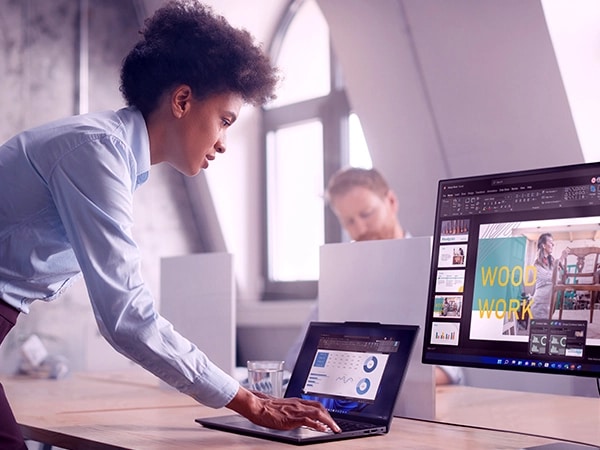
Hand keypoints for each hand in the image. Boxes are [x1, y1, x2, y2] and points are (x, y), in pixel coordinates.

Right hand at [226, 386, 340, 432]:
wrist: (258, 406)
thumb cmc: (267, 407)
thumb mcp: (283, 407)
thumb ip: (291, 410)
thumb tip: (296, 416)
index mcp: (297, 401)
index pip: (316, 404)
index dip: (325, 411)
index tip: (330, 418)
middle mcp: (299, 404)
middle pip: (320, 407)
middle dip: (330, 416)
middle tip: (335, 425)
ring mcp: (296, 410)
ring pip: (318, 412)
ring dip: (328, 421)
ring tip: (334, 428)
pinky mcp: (292, 418)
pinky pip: (309, 420)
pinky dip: (318, 424)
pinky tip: (322, 429)